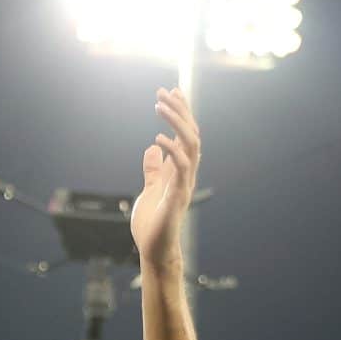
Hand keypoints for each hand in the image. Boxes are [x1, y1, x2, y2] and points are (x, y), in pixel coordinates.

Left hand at [130, 87, 200, 271]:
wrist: (153, 249)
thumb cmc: (152, 223)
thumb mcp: (149, 188)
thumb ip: (153, 169)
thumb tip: (152, 148)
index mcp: (180, 170)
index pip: (186, 134)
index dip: (181, 111)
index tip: (171, 90)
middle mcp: (186, 173)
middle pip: (191, 133)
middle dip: (180, 109)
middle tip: (164, 90)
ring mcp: (184, 183)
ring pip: (191, 144)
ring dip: (177, 123)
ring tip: (160, 106)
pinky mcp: (178, 195)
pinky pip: (181, 167)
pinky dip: (172, 149)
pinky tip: (157, 137)